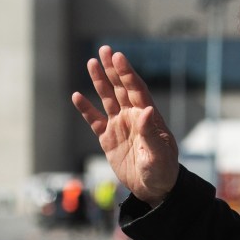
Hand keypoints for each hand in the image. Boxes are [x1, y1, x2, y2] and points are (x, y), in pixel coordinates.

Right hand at [72, 46, 178, 205]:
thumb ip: (151, 133)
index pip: (136, 89)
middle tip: (104, 49)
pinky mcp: (108, 139)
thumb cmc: (162, 172)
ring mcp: (120, 126)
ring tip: (91, 62)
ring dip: (100, 81)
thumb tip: (148, 110)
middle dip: (113, 69)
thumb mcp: (158, 155)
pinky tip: (77, 96)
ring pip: (107, 99)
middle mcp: (133, 116)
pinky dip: (86, 109)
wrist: (154, 189)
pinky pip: (94, 120)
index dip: (127, 73)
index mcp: (148, 117)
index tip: (118, 57)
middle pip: (121, 88)